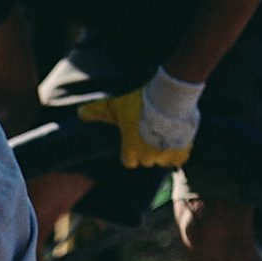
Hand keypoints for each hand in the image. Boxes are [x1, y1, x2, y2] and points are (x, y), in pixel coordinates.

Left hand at [77, 67, 204, 168]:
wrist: (168, 98)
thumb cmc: (139, 103)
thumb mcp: (115, 106)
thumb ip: (98, 112)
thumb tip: (79, 113)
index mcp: (131, 151)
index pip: (129, 161)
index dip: (131, 151)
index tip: (135, 139)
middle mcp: (147, 158)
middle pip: (146, 160)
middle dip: (147, 150)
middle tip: (150, 133)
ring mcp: (165, 156)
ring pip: (162, 161)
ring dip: (163, 152)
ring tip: (164, 136)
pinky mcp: (182, 151)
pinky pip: (179, 160)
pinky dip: (178, 154)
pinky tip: (177, 142)